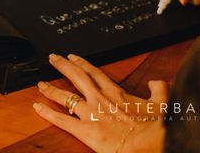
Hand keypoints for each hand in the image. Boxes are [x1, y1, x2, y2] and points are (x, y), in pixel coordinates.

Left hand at [33, 54, 164, 152]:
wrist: (150, 143)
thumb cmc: (155, 127)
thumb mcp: (162, 105)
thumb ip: (159, 91)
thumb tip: (157, 82)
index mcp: (116, 93)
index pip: (94, 73)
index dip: (81, 63)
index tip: (72, 56)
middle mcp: (99, 99)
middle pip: (76, 77)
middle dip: (62, 66)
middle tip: (52, 58)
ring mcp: (90, 113)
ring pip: (65, 96)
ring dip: (51, 89)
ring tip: (40, 83)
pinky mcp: (84, 130)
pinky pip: (61, 120)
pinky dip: (47, 113)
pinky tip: (37, 107)